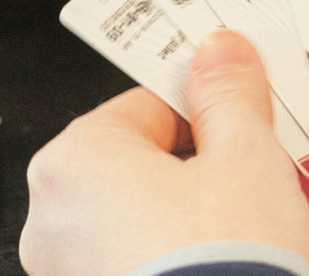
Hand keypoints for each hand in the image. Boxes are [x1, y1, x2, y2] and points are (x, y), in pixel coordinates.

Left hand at [22, 32, 308, 275]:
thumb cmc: (225, 268)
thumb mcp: (247, 158)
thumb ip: (230, 95)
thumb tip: (221, 54)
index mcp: (77, 158)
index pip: (148, 102)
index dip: (208, 107)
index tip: (243, 115)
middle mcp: (53, 215)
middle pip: (139, 163)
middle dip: (199, 168)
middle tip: (254, 178)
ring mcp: (66, 271)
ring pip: (135, 218)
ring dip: (187, 218)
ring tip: (246, 235)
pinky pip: (133, 263)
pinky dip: (172, 261)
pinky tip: (221, 268)